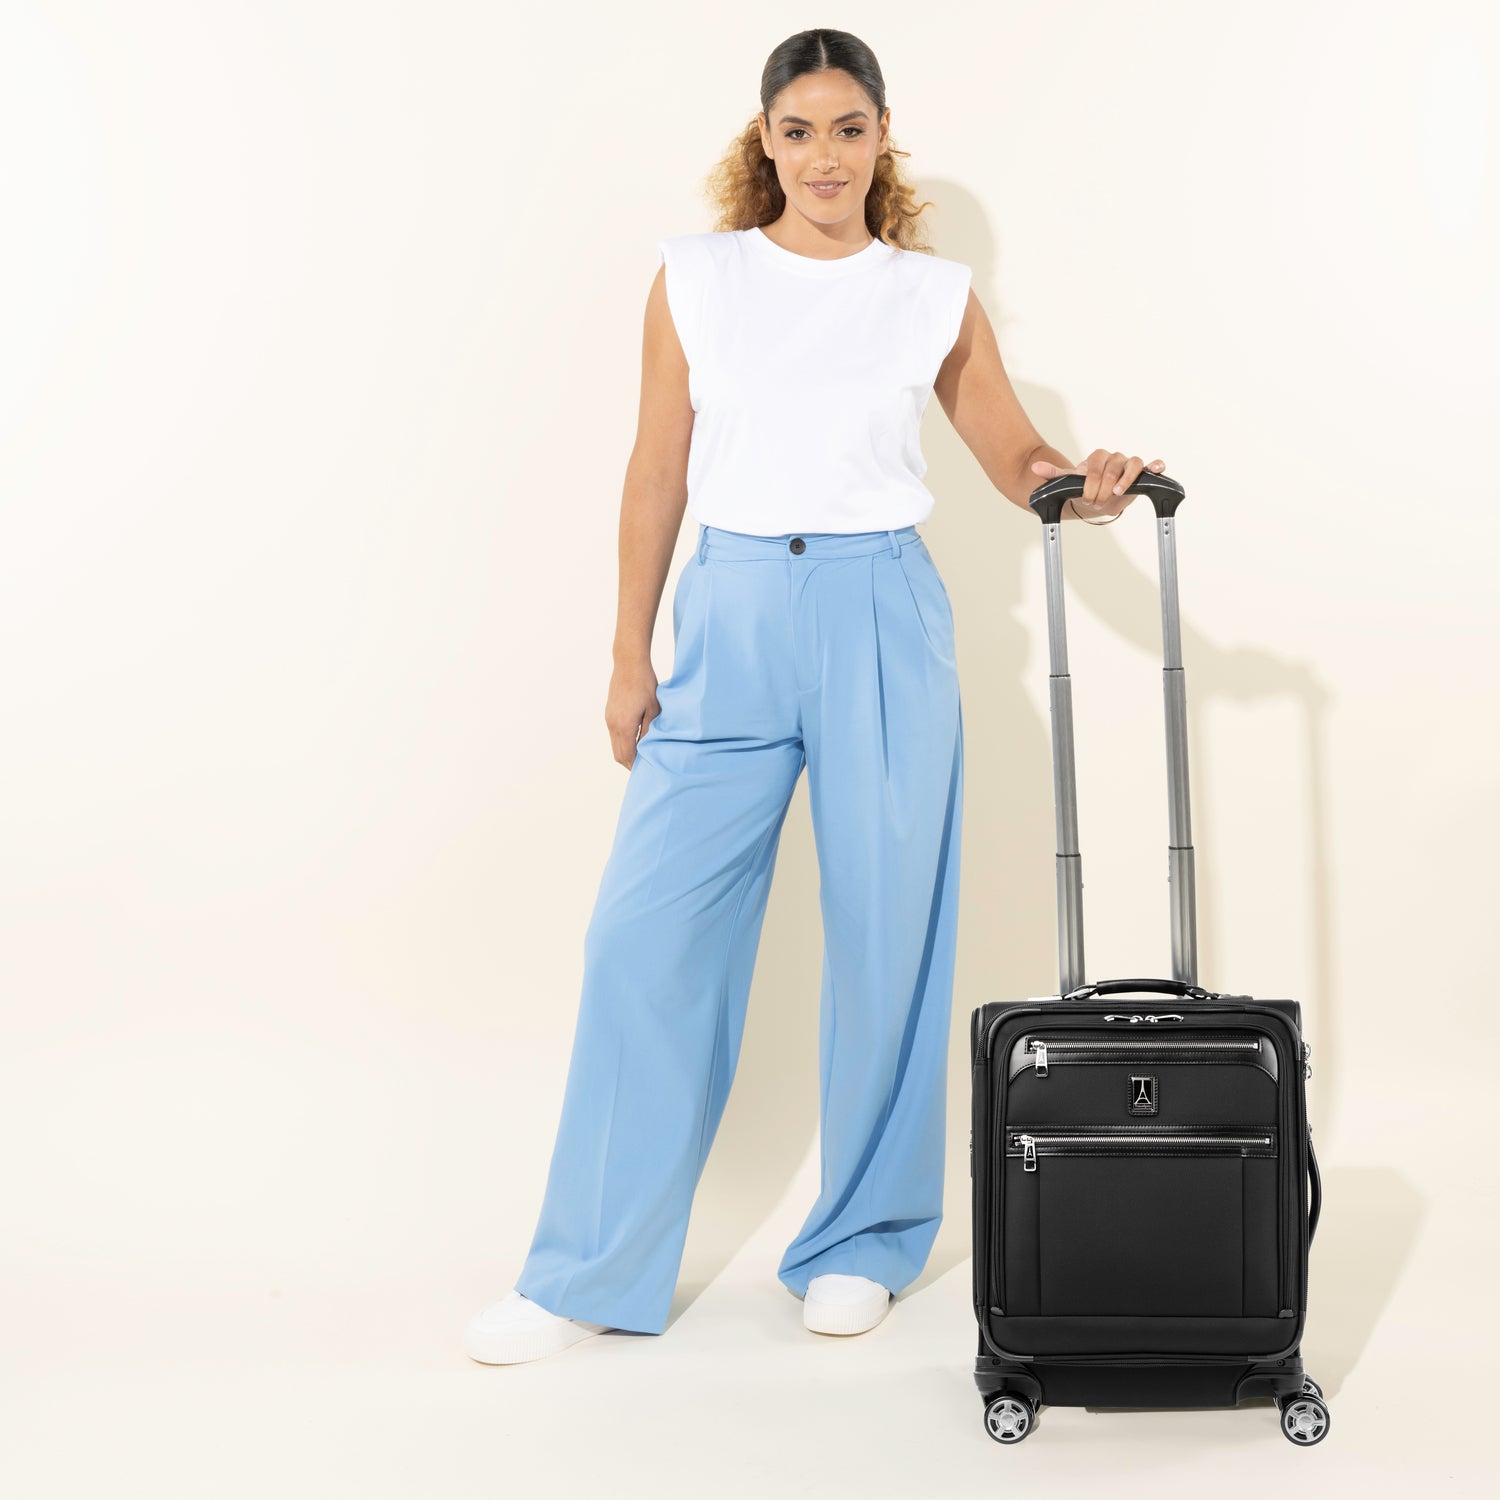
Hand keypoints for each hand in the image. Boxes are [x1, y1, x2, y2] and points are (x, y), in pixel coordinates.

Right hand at [606, 657, 660, 768]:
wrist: (629, 664)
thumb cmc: (645, 684)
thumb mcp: (653, 709)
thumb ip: (649, 731)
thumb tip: (648, 748)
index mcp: (624, 725)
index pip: (627, 755)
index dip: (636, 766)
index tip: (646, 771)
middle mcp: (613, 724)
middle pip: (618, 754)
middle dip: (630, 764)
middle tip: (644, 768)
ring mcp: (609, 719)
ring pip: (614, 745)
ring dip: (625, 753)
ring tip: (641, 756)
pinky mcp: (609, 713)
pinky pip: (613, 735)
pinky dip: (622, 743)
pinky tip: (635, 741)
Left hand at [1031, 451, 1166, 517]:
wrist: (1097, 499)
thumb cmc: (1084, 488)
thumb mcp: (1068, 483)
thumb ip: (1053, 475)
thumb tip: (1035, 468)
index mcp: (1097, 458)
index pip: (1097, 466)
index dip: (1092, 483)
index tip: (1087, 498)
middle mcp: (1115, 459)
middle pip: (1114, 466)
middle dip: (1105, 487)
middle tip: (1098, 502)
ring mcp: (1129, 465)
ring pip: (1134, 463)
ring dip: (1127, 478)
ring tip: (1118, 492)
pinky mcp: (1142, 474)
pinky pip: (1151, 465)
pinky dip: (1156, 465)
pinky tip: (1156, 469)